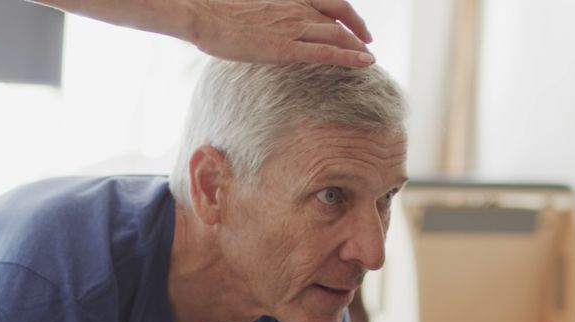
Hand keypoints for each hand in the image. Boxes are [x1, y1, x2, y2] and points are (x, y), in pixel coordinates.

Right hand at [188, 0, 375, 65]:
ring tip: (370, 58)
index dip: (347, 14)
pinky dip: (350, 57)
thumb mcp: (249, 10)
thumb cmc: (217, 14)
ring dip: (358, 46)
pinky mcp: (287, 48)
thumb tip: (264, 28)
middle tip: (367, 43)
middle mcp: (297, 9)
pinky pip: (327, 53)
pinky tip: (366, 63)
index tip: (354, 25)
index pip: (329, 3)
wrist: (205, 15)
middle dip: (357, 31)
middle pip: (338, 19)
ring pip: (338, 35)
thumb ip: (266, 17)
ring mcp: (294, 28)